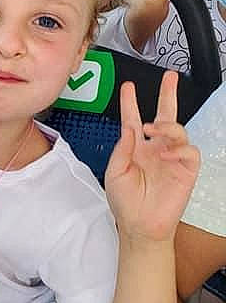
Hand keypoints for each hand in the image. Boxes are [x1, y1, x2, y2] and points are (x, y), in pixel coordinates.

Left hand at [104, 71, 199, 240]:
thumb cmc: (125, 203)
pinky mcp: (185, 170)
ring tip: (152, 128)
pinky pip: (189, 151)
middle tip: (170, 77)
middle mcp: (154, 149)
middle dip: (167, 95)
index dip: (130, 103)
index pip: (133, 120)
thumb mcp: (115, 172)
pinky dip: (179, 148)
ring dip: (166, 125)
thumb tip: (129, 127)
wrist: (139, 225)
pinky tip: (167, 153)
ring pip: (177, 130)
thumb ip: (122, 148)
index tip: (128, 87)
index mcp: (135, 148)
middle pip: (164, 116)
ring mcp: (171, 158)